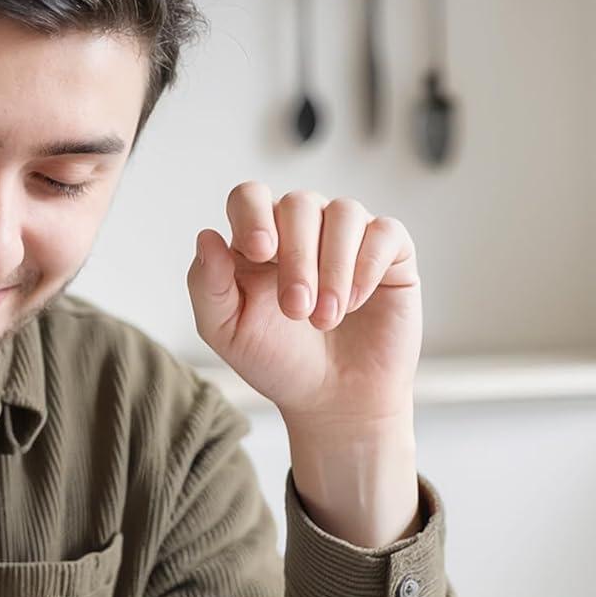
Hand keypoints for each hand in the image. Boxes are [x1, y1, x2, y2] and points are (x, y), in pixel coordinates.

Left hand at [187, 184, 421, 429]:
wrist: (332, 399)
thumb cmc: (277, 361)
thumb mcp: (227, 332)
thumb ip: (207, 286)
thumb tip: (206, 236)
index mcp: (257, 241)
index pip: (250, 196)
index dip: (253, 215)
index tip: (260, 253)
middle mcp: (302, 229)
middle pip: (298, 204)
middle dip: (297, 259)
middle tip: (296, 311)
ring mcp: (347, 236)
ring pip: (343, 212)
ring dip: (332, 268)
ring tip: (324, 319)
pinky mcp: (389, 250)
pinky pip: (384, 231)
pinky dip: (366, 267)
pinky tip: (355, 304)